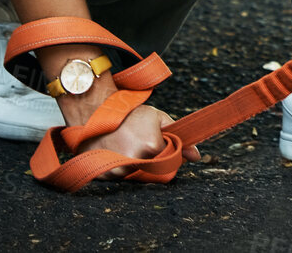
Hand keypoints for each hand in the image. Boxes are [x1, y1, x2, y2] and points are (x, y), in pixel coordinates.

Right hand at [55, 74, 201, 175]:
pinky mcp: (105, 175)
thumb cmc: (128, 114)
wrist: (94, 113)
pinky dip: (120, 169)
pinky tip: (116, 153)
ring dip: (135, 166)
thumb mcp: (156, 118)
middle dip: (152, 161)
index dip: (165, 152)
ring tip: (126, 146)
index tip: (157, 143)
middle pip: (154, 172)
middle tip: (140, 144)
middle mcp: (135, 160)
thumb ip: (177, 136)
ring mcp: (118, 169)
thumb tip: (197, 157)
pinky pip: (120, 178)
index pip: (170, 161)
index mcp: (151, 145)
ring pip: (136, 176)